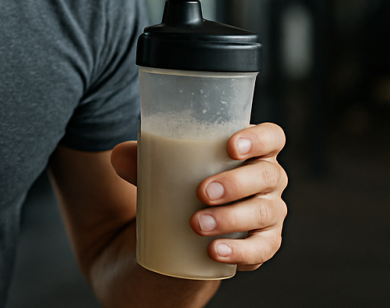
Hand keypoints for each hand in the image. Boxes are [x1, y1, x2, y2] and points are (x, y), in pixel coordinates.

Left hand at [110, 123, 287, 271]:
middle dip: (236, 183)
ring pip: (264, 212)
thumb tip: (118, 156)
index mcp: (252, 151)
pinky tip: (215, 252)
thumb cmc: (180, 180)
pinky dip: (239, 251)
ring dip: (232, 218)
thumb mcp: (161, 167)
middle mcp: (268, 179)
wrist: (184, 226)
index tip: (230, 147)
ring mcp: (269, 212)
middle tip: (201, 192)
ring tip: (197, 224)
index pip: (272, 137)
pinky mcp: (263, 243)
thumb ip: (140, 158)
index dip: (259, 139)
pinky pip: (262, 248)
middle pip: (268, 175)